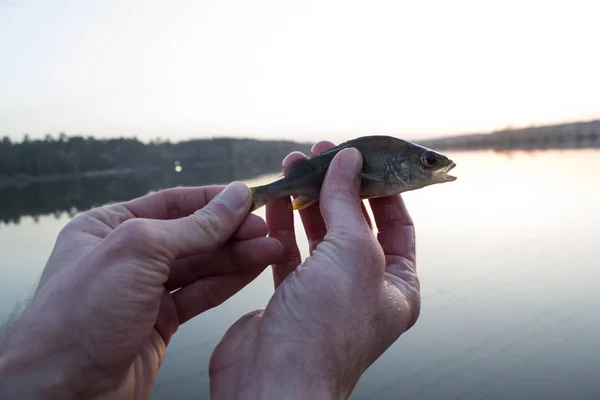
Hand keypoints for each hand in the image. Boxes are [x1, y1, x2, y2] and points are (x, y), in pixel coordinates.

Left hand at [0, 183, 281, 398]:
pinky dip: (228, 283)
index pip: (171, 202)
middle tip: (268, 228)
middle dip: (231, 231)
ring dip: (237, 257)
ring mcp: (143, 291)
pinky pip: (200, 294)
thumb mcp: (139, 253)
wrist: (62, 393)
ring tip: (273, 249)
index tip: (250, 198)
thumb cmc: (79, 318)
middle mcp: (125, 257)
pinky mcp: (159, 323)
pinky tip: (253, 271)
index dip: (214, 200)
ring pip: (200, 266)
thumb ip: (194, 226)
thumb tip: (235, 197)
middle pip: (191, 235)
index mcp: (107, 227)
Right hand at [209, 143, 420, 398]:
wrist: (273, 380)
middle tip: (322, 153)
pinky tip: (276, 201)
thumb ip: (347, 203)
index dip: (380, 187)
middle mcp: (362, 290)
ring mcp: (324, 294)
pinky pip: (288, 253)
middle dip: (337, 187)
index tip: (364, 157)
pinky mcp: (289, 298)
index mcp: (395, 286)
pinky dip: (281, 226)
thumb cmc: (325, 332)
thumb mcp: (351, 253)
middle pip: (353, 225)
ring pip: (317, 236)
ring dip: (306, 200)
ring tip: (294, 166)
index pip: (396, 225)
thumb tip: (348, 161)